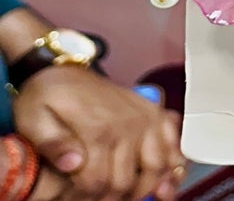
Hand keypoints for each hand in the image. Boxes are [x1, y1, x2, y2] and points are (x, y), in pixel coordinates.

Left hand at [11, 66, 182, 200]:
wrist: (63, 70)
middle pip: (127, 181)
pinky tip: (167, 178)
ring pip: (157, 165)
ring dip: (147, 186)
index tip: (72, 200)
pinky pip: (173, 141)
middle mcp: (128, 124)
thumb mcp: (35, 118)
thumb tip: (73, 165)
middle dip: (112, 199)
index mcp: (98, 129)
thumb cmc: (47, 96)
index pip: (98, 183)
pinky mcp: (153, 113)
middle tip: (96, 199)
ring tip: (133, 196)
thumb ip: (52, 144)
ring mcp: (145, 117)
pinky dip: (174, 162)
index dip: (84, 200)